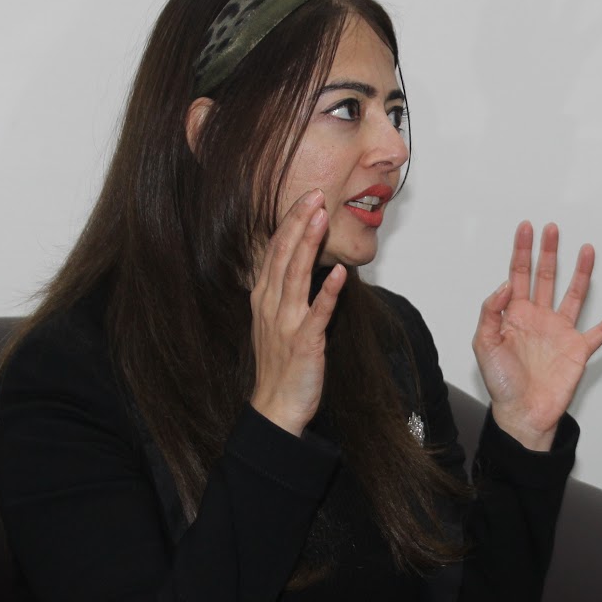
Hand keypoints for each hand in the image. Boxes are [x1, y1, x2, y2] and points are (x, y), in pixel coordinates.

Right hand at [249, 190, 347, 435]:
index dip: (290, 223)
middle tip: (313, 194)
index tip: (306, 198)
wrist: (275, 407)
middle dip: (298, 223)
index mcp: (264, 298)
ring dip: (309, 245)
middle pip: (282, 255)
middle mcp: (271, 305)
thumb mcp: (276, 321)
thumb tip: (300, 264)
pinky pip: (317, 313)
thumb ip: (285, 292)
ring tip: (321, 218)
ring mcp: (286, 323)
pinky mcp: (304, 343)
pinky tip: (337, 272)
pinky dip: (327, 292)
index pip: (274, 251)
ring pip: (295, 276)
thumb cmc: (279, 365)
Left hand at [473, 221, 601, 450]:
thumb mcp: (484, 345)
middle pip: (545, 276)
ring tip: (587, 249)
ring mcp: (560, 332)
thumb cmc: (502, 384)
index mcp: (514, 316)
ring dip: (581, 272)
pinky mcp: (578, 349)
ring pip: (574, 294)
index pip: (517, 275)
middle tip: (552, 229)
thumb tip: (503, 286)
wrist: (523, 413)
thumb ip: (491, 312)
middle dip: (548, 252)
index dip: (521, 251)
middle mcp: (538, 319)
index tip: (526, 228)